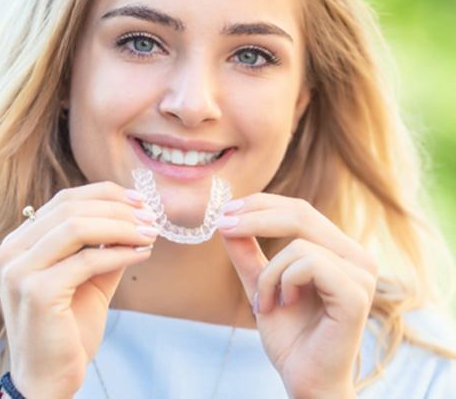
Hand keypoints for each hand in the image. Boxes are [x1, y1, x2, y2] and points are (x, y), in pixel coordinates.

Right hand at [0, 181, 157, 397]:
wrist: (49, 378)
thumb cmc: (69, 326)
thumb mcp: (90, 275)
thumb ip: (105, 244)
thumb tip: (137, 215)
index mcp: (19, 242)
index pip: (65, 200)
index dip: (105, 194)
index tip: (140, 200)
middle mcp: (10, 251)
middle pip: (71, 208)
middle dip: (119, 209)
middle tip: (151, 217)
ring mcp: (18, 271)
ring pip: (78, 227)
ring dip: (122, 226)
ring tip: (150, 233)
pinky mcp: (36, 292)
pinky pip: (88, 260)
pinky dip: (121, 253)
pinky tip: (143, 254)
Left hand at [217, 194, 375, 398]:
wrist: (305, 380)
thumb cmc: (289, 336)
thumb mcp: (260, 284)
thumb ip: (247, 253)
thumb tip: (227, 219)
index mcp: (338, 250)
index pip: (299, 210)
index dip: (261, 204)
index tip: (226, 210)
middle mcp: (356, 256)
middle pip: (301, 213)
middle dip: (255, 217)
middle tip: (224, 226)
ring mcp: (361, 274)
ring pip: (299, 243)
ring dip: (269, 273)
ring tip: (265, 302)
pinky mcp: (357, 293)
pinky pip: (309, 263)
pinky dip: (284, 282)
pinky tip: (284, 304)